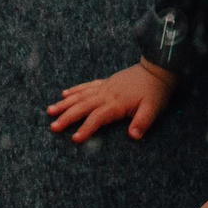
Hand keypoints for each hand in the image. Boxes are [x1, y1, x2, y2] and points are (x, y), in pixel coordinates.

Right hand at [47, 60, 174, 142]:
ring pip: (81, 95)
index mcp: (117, 103)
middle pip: (83, 106)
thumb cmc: (155, 92)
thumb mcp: (153, 108)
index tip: (75, 138)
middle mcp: (107, 94)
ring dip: (65, 103)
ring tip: (50, 111)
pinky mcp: (106, 82)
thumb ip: (143, 122)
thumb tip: (133, 136)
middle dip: (67, 117)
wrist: (157, 69)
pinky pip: (87, 86)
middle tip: (52, 126)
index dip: (86, 128)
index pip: (98, 117)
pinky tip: (64, 94)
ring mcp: (105, 86)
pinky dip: (75, 90)